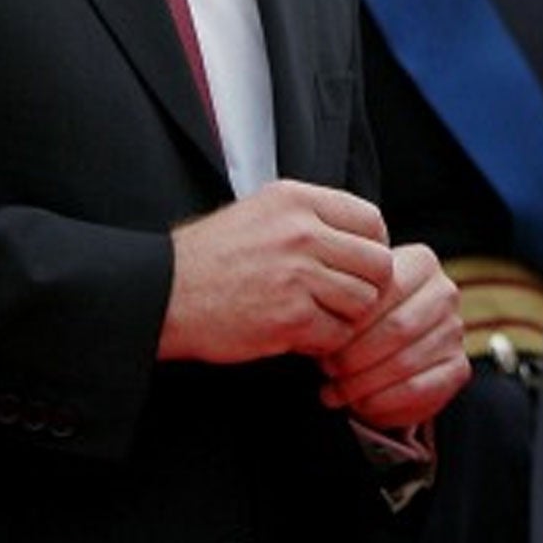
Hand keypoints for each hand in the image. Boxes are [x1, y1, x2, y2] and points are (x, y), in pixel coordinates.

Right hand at [159, 180, 392, 362]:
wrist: (163, 293)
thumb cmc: (210, 257)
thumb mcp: (260, 211)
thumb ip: (311, 217)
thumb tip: (363, 235)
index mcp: (297, 200)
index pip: (371, 220)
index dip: (373, 247)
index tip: (359, 265)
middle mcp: (302, 232)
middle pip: (379, 263)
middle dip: (366, 286)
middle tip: (342, 298)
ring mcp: (297, 275)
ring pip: (363, 301)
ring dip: (345, 316)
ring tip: (316, 315)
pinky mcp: (289, 318)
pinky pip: (337, 335)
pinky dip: (322, 342)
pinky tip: (298, 334)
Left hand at [317, 242, 471, 430]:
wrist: (382, 350)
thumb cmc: (359, 320)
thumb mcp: (349, 299)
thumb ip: (340, 299)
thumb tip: (315, 319)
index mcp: (422, 263)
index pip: (386, 290)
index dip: (351, 321)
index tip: (321, 340)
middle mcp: (445, 293)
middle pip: (398, 328)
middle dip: (355, 355)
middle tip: (327, 369)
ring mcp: (455, 331)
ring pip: (406, 362)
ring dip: (363, 383)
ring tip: (335, 389)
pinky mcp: (458, 368)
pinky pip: (419, 389)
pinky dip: (382, 401)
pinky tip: (359, 403)